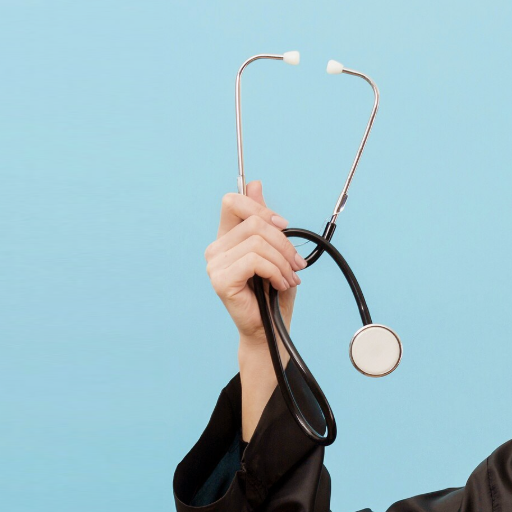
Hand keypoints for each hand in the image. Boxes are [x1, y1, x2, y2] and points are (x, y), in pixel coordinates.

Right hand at [204, 180, 304, 345]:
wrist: (271, 327)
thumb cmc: (274, 292)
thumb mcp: (276, 250)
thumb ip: (264, 219)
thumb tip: (255, 184)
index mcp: (227, 237)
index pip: (233, 201)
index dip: (261, 207)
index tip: (284, 225)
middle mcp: (216, 248)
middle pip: (254, 222)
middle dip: (284, 243)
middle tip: (296, 264)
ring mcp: (215, 264)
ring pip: (258, 242)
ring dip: (283, 262)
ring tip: (289, 278)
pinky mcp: (221, 280)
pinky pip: (255, 261)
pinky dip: (276, 271)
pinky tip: (280, 284)